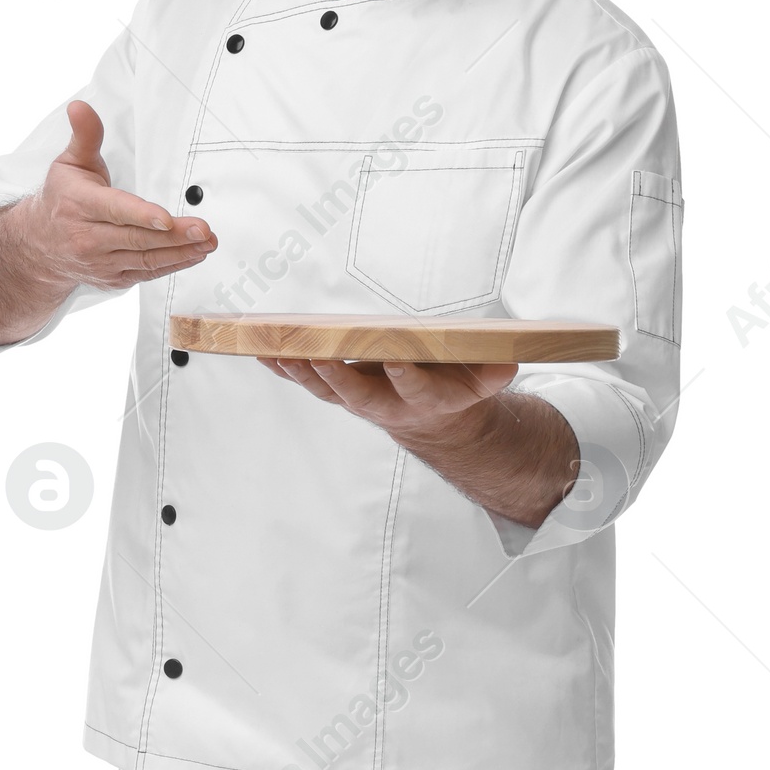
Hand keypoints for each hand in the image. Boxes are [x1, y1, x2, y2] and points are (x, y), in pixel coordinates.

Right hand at [0, 100, 216, 345]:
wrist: (38, 246)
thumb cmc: (62, 199)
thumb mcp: (69, 163)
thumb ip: (85, 136)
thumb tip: (80, 107)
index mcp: (80, 205)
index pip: (115, 210)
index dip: (141, 216)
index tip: (166, 219)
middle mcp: (88, 238)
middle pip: (137, 238)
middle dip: (175, 236)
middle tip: (204, 230)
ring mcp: (100, 262)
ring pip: (145, 259)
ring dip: (181, 252)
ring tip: (208, 242)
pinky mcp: (112, 279)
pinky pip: (146, 273)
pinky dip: (172, 265)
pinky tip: (194, 255)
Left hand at [255, 354, 517, 436]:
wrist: (438, 419)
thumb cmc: (460, 386)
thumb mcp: (487, 379)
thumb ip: (495, 368)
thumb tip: (506, 356)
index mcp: (426, 399)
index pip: (414, 387)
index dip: (404, 375)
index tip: (394, 361)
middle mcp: (388, 405)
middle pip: (356, 394)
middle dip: (335, 376)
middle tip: (316, 357)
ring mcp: (359, 401)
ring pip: (325, 389)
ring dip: (300, 371)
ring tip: (275, 350)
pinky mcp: (339, 392)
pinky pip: (308, 380)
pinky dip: (285, 366)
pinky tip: (262, 350)